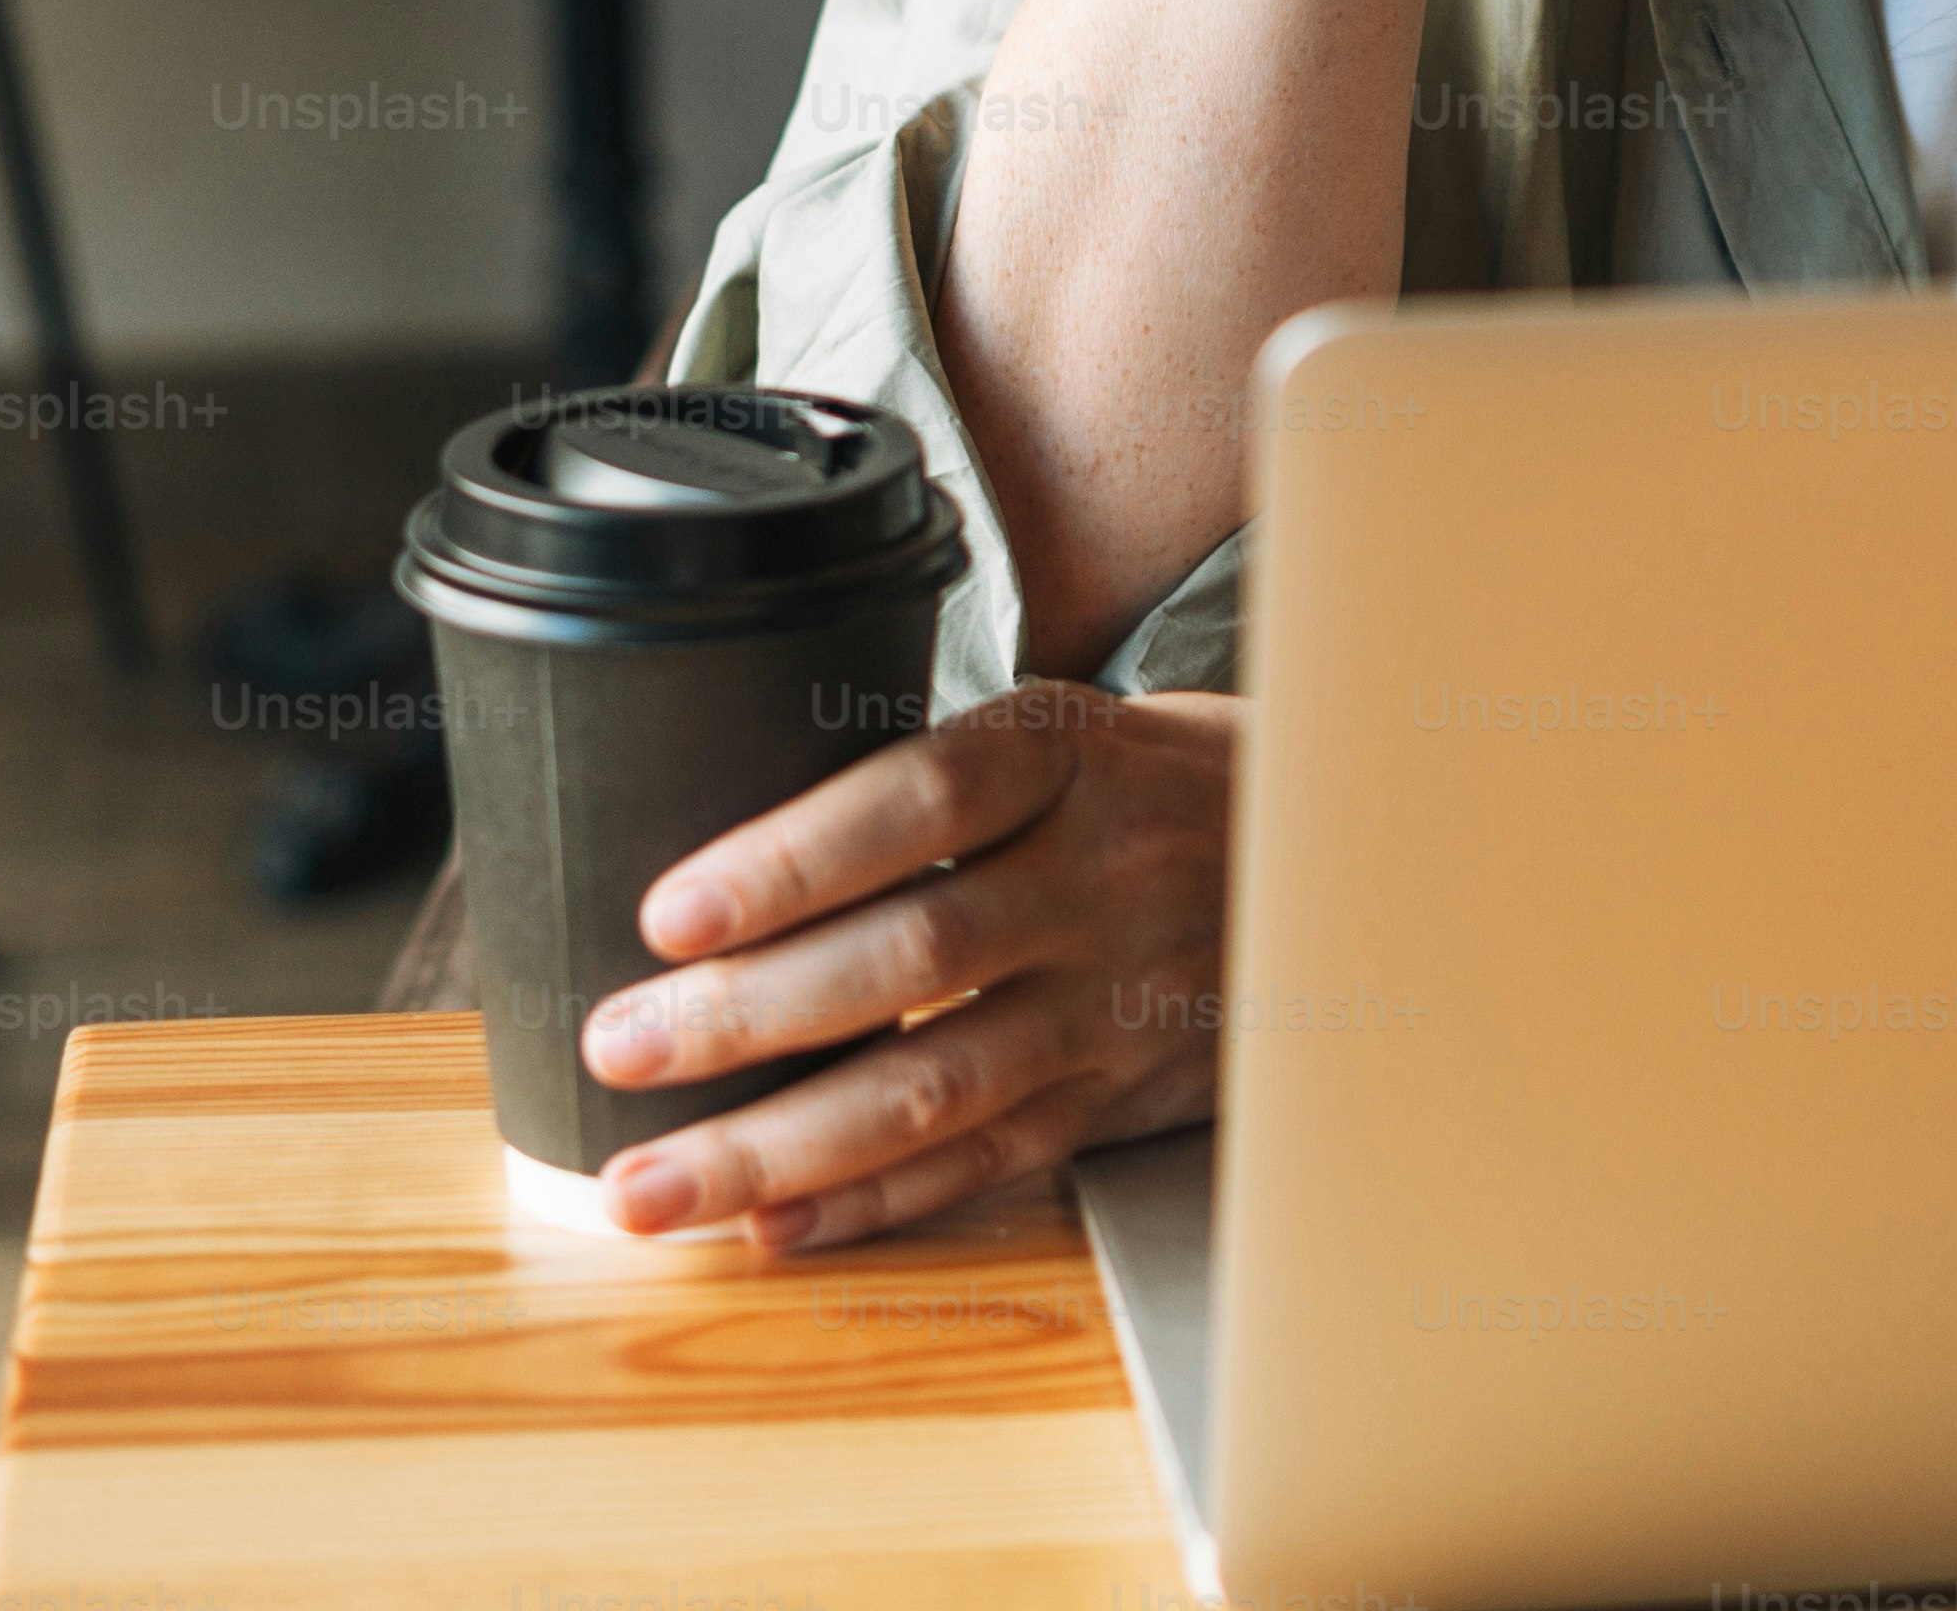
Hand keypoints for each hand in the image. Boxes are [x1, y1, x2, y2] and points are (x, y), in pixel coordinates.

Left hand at [575, 685, 1235, 1252]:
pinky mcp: (1123, 1096)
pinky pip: (987, 1161)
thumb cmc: (1149, 787)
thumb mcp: (1066, 731)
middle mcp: (1103, 876)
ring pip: (938, 1084)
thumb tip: (724, 865)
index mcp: (1071, 754)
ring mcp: (1118, 998)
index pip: (924, 797)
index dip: (795, 858)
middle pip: (916, 955)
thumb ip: (931, 784)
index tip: (671, 914)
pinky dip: (873, 1200)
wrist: (1336, 863)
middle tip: (620, 1050)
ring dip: (780, 1144)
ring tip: (652, 1184)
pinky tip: (773, 1224)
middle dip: (749, 1016)